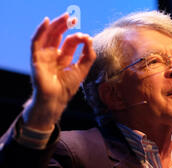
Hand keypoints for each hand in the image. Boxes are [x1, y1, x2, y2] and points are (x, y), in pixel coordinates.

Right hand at [24, 13, 95, 130]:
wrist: (57, 99)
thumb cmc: (68, 87)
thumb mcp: (82, 69)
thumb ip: (88, 55)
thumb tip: (90, 38)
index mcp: (63, 57)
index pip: (69, 42)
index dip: (77, 37)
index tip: (86, 36)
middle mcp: (53, 55)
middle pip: (57, 35)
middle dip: (65, 25)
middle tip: (73, 18)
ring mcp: (44, 55)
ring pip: (48, 35)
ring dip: (56, 25)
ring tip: (65, 17)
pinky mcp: (36, 58)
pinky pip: (36, 42)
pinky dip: (40, 31)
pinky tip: (46, 22)